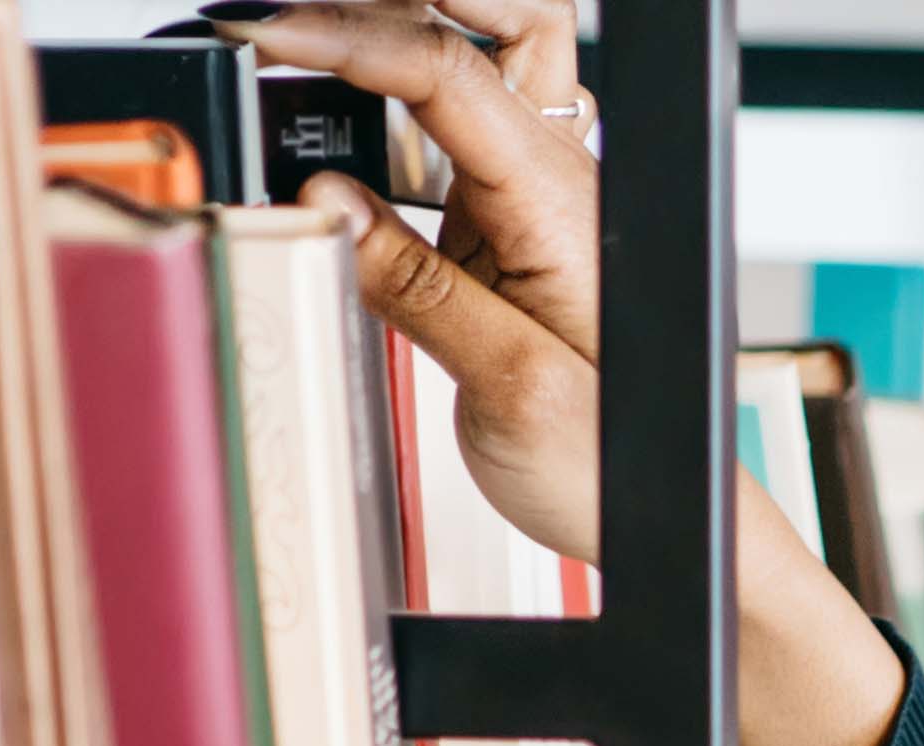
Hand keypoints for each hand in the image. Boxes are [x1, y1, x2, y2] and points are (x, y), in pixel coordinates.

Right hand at [222, 0, 906, 745]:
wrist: (663, 517)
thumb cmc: (619, 465)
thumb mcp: (511, 390)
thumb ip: (415, 288)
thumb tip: (321, 203)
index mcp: (562, 204)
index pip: (447, 71)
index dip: (345, 36)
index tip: (260, 34)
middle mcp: (555, 180)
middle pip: (496, 19)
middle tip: (293, 23)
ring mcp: (532, 194)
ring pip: (477, 56)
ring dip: (396, 31)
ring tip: (302, 45)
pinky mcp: (502, 224)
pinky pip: (450, 123)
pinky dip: (390, 93)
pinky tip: (333, 111)